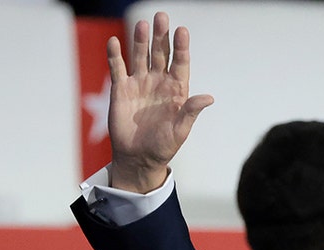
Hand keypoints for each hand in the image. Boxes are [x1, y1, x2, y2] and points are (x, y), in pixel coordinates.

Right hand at [105, 12, 213, 192]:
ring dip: (141, 41)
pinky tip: (114, 42)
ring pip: (140, 56)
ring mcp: (139, 83)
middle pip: (160, 53)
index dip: (181, 47)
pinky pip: (118, 68)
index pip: (180, 63)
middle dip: (161, 36)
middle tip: (162, 17)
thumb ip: (191, 112)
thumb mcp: (180, 131)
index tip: (182, 31)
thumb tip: (209, 98)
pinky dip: (115, 55)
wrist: (138, 158)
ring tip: (143, 24)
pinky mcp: (121, 89)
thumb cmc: (163, 146)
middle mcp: (158, 82)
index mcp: (176, 90)